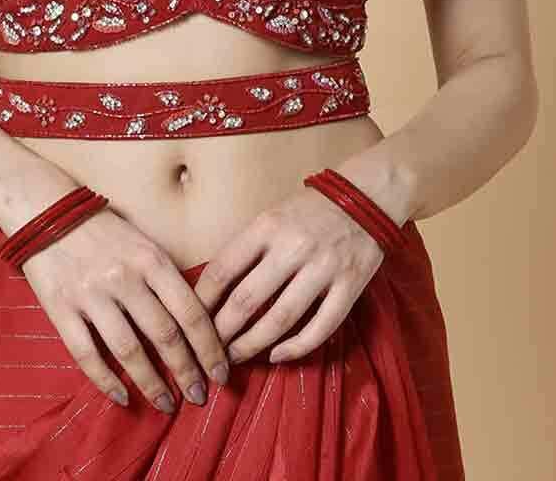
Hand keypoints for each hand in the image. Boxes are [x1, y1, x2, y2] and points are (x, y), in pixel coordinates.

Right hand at [19, 206, 230, 412]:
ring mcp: (91, 294)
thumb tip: (197, 324)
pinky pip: (87, 354)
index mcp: (151, 259)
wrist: (46, 212)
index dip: (209, 348)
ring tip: (166, 404)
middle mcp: (124, 277)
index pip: (190, 311)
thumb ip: (165, 279)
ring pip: (129, 351)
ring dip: (151, 384)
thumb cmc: (103, 231)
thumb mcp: (143, 244)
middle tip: (199, 396)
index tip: (221, 373)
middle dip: (186, 372)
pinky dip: (107, 381)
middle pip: (164, 335)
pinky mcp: (61, 309)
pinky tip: (122, 397)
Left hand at [190, 184, 388, 365]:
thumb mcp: (271, 216)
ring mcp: (324, 268)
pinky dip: (296, 348)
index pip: (223, 269)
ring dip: (253, 345)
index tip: (191, 321)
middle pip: (247, 300)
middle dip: (222, 332)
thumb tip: (210, 288)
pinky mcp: (350, 286)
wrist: (365, 198)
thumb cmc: (309, 211)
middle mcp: (294, 246)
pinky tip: (277, 355)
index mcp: (268, 225)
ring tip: (236, 357)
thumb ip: (247, 248)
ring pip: (280, 319)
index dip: (203, 301)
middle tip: (209, 351)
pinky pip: (320, 328)